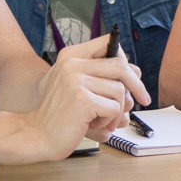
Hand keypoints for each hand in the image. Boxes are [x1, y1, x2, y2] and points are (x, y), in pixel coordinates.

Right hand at [20, 40, 151, 159]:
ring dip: (116, 111)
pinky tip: (93, 126)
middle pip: (120, 66)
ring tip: (102, 120)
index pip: (108, 44)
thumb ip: (102, 78)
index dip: (125, 61)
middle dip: (137, 86)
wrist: (37, 135)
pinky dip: (109, 121)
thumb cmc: (60, 114)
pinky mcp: (82, 99)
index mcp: (71, 56)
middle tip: (144, 100)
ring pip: (119, 91)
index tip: (135, 77)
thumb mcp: (78, 87)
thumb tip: (136, 72)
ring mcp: (76, 80)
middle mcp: (72, 64)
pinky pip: (114, 108)